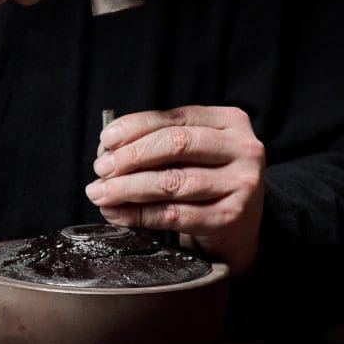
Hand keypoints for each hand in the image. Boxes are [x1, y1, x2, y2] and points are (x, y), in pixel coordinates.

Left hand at [86, 106, 265, 274]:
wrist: (242, 226)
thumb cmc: (209, 180)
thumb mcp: (195, 151)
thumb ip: (161, 142)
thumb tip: (109, 149)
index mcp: (230, 121)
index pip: (175, 118)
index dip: (136, 126)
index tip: (107, 140)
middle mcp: (242, 148)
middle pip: (176, 144)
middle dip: (130, 156)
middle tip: (101, 169)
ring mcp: (241, 184)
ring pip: (172, 181)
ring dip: (128, 188)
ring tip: (102, 193)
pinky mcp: (230, 217)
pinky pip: (174, 214)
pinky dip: (139, 214)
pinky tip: (118, 213)